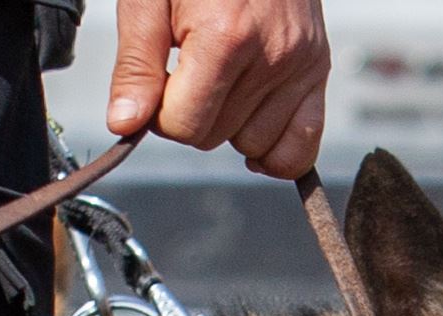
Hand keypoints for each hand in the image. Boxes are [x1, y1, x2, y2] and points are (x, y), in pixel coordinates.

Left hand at [107, 0, 329, 179]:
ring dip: (229, 126)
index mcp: (226, 37)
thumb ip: (136, 64)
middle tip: (189, 72)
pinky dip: (276, 151)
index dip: (159, 114)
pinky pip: (301, 145)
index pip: (183, 126)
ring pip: (252, 145)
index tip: (160, 82)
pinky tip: (252, 131)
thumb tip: (125, 123)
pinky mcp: (317, 66)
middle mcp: (272, 55)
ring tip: (222, 81)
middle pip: (214, 137)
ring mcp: (301, 63)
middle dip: (191, 115)